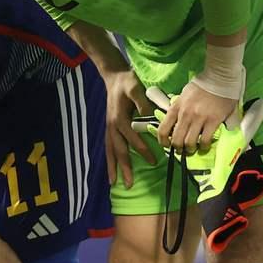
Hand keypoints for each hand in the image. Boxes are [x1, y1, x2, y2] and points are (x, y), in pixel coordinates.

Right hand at [104, 68, 154, 187]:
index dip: (143, 150)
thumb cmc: (127, 82)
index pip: (132, 139)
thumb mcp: (136, 88)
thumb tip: (150, 117)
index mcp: (120, 119)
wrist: (114, 77)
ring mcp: (109, 128)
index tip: (154, 161)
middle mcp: (112, 126)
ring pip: (110, 151)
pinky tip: (111, 169)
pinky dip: (109, 159)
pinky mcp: (109, 128)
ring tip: (113, 183)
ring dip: (112, 168)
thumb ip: (142, 102)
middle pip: (118, 151)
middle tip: (129, 185)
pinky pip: (108, 147)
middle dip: (124, 168)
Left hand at [158, 80, 236, 151]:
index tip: (167, 145)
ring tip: (194, 148)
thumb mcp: (184, 95)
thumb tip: (175, 121)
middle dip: (178, 148)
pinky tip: (205, 145)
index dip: (163, 141)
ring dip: (190, 149)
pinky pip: (205, 140)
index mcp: (176, 107)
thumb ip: (179, 108)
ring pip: (189, 143)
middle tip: (182, 150)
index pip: (163, 129)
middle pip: (176, 140)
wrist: (220, 78)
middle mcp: (185, 114)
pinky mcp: (212, 121)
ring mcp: (199, 118)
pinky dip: (204, 146)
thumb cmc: (202, 86)